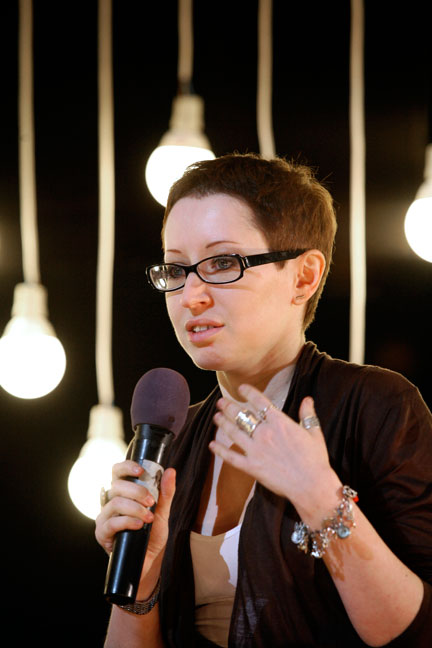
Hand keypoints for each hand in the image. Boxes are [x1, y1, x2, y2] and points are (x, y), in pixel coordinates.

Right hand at [95, 461, 175, 567]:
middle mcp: (111, 502)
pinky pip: (111, 523)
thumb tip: (170, 471)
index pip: (117, 472)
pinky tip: (139, 525)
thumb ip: (165, 492)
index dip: (126, 467)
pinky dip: (127, 522)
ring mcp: (105, 517)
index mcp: (123, 493)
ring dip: (135, 508)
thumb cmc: (152, 534)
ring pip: (115, 503)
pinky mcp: (102, 533)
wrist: (149, 560)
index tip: (140, 470)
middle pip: (117, 486)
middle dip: (137, 492)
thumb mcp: (162, 511)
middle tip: (151, 501)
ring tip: (148, 518)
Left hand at [210, 384, 340, 520]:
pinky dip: (220, 450)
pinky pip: (231, 457)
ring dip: (222, 423)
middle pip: (241, 415)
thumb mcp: (314, 433)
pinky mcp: (252, 467)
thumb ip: (307, 414)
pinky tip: (212, 445)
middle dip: (229, 406)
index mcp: (279, 422)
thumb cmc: (315, 459)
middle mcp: (264, 433)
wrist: (311, 485)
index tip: (240, 388)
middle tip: (221, 402)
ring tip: (216, 416)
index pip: (259, 402)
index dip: (248, 392)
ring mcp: (256, 450)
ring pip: (234, 432)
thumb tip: (308, 399)